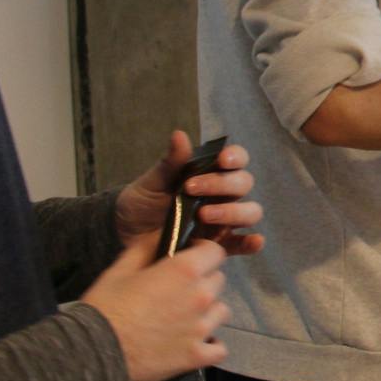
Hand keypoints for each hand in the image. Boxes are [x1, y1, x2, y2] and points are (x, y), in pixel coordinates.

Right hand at [81, 234, 230, 380]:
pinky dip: (210, 345)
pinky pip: (219, 348)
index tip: (190, 258)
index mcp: (184, 271)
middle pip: (218, 280)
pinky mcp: (197, 356)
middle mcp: (201, 297)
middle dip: (202, 281)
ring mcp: (202, 328)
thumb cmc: (104, 308)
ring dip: (207, 311)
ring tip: (183, 318)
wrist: (91, 353)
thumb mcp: (120, 270)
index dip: (203, 252)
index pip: (215, 252)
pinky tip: (194, 342)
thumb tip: (164, 233)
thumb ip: (147, 247)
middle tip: (178, 290)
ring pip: (221, 311)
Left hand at [115, 130, 264, 256]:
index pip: (236, 160)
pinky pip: (242, 244)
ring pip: (250, 211)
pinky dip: (252, 243)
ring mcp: (224, 221)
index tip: (222, 159)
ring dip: (233, 211)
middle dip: (222, 184)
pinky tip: (254, 242)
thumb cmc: (143, 203)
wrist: (126, 236)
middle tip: (190, 189)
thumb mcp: (151, 182)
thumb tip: (179, 135)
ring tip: (203, 215)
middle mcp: (223, 195)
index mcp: (211, 174)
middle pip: (244, 184)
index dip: (236, 157)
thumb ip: (170, 163)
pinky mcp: (219, 245)